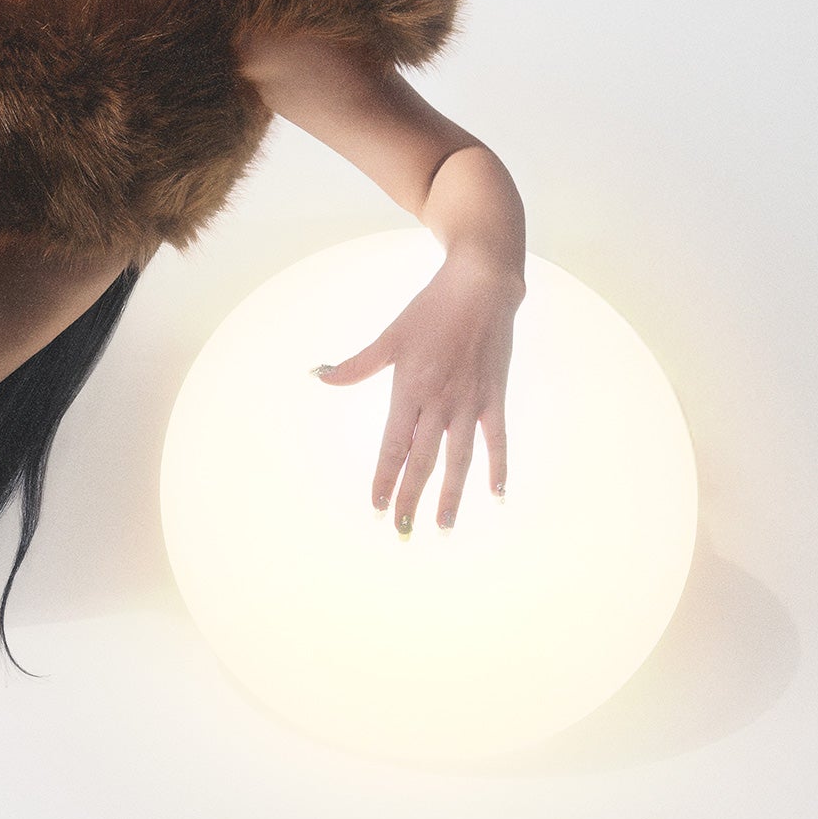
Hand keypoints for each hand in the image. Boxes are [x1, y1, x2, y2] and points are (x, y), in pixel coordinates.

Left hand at [314, 252, 520, 533]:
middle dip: (410, 498)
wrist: (481, 287)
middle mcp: (439, 403)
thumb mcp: (389, 337)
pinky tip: (495, 495)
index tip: (375, 507)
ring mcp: (470, 403)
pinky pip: (497, 440)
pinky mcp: (495, 397)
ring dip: (450, 495)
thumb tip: (320, 376)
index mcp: (409, 390)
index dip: (384, 479)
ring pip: (458, 460)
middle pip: (422, 461)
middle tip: (402, 531)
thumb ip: (356, 365)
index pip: (392, 447)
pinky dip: (497, 468)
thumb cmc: (430, 310)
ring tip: (442, 525)